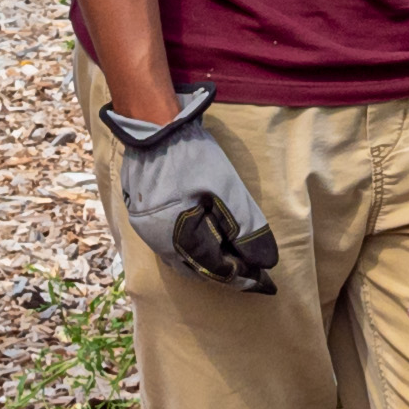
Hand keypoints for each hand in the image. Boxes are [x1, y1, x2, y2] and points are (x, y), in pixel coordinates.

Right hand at [103, 87, 277, 291]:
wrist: (154, 126)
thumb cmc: (193, 155)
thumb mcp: (227, 188)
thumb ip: (246, 227)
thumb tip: (264, 261)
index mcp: (177, 236)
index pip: (217, 269)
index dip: (244, 276)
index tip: (267, 281)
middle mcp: (157, 241)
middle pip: (197, 270)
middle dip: (228, 274)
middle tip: (254, 274)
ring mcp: (146, 230)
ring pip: (182, 262)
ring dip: (209, 265)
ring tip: (235, 261)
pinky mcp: (142, 218)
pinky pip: (170, 247)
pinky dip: (192, 253)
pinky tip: (207, 245)